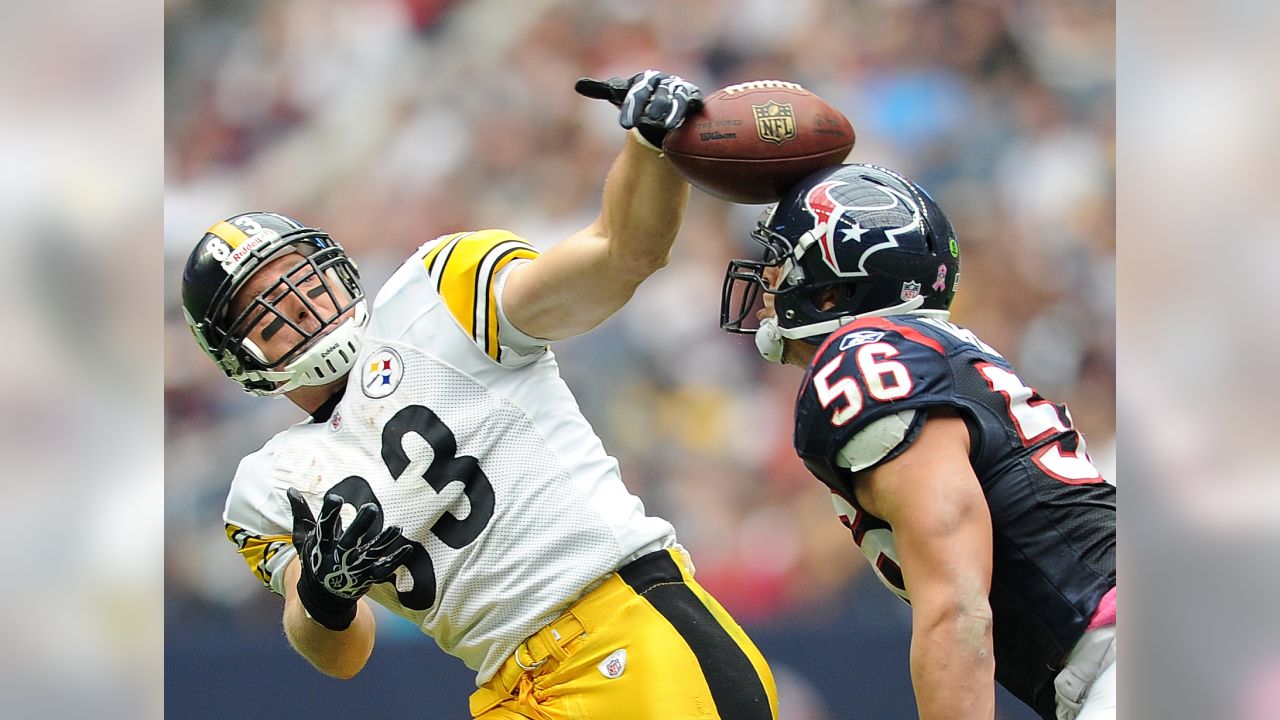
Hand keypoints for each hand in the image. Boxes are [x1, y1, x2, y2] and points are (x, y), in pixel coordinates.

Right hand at [286, 488, 412, 630]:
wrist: (321, 597)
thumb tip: (290, 489)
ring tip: (397, 527)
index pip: (324, 528)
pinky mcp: (368, 578)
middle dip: (360, 525)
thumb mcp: (304, 540)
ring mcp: (354, 570)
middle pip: (349, 541)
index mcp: (321, 547)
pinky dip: (396, 560)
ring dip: (384, 541)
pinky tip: (408, 548)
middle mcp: (337, 559)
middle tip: (371, 507)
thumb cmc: (314, 560)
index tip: (335, 497)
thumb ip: (300, 515)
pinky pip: (384, 570)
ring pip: (371, 554)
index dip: (329, 513)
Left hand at [575, 70, 702, 149]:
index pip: (637, 92)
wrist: (661, 105)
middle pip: (658, 93)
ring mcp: (679, 89)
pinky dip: (688, 111)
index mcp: (644, 79)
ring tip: (667, 125)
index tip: (625, 125)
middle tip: (644, 123)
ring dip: (673, 111)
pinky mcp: (693, 98)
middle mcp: (663, 82)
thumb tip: (578, 85)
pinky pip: (692, 103)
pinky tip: (683, 123)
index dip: (631, 107)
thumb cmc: (639, 99)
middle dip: (653, 107)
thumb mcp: (620, 94)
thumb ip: (602, 89)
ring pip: (677, 98)